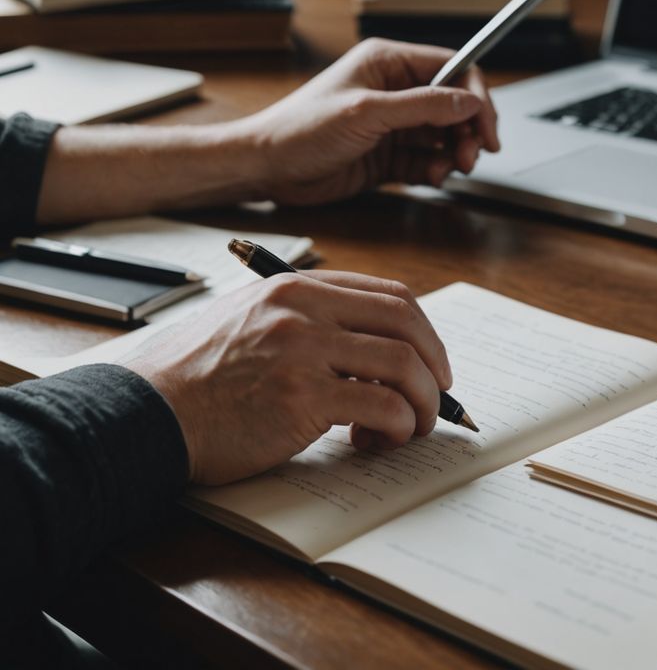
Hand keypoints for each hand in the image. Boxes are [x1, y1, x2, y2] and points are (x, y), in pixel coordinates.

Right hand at [120, 270, 453, 484]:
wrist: (145, 411)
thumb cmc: (199, 375)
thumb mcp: (253, 320)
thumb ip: (309, 320)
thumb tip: (375, 348)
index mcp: (297, 287)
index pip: (389, 295)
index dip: (423, 331)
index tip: (431, 361)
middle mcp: (304, 309)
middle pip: (406, 322)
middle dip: (435, 363)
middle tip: (437, 394)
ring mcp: (302, 350)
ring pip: (403, 365)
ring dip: (422, 402)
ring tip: (410, 427)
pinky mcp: (300, 397)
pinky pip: (381, 406)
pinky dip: (396, 426)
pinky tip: (379, 441)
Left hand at [236, 38, 500, 205]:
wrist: (267, 169)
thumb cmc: (301, 129)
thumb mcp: (367, 113)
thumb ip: (422, 106)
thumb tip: (468, 102)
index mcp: (388, 63)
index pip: (453, 68)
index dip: (475, 95)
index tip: (487, 125)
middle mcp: (395, 90)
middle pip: (454, 105)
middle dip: (468, 130)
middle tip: (472, 156)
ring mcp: (393, 124)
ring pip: (445, 135)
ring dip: (454, 153)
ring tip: (449, 169)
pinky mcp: (389, 154)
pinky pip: (427, 159)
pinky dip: (436, 169)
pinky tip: (430, 177)